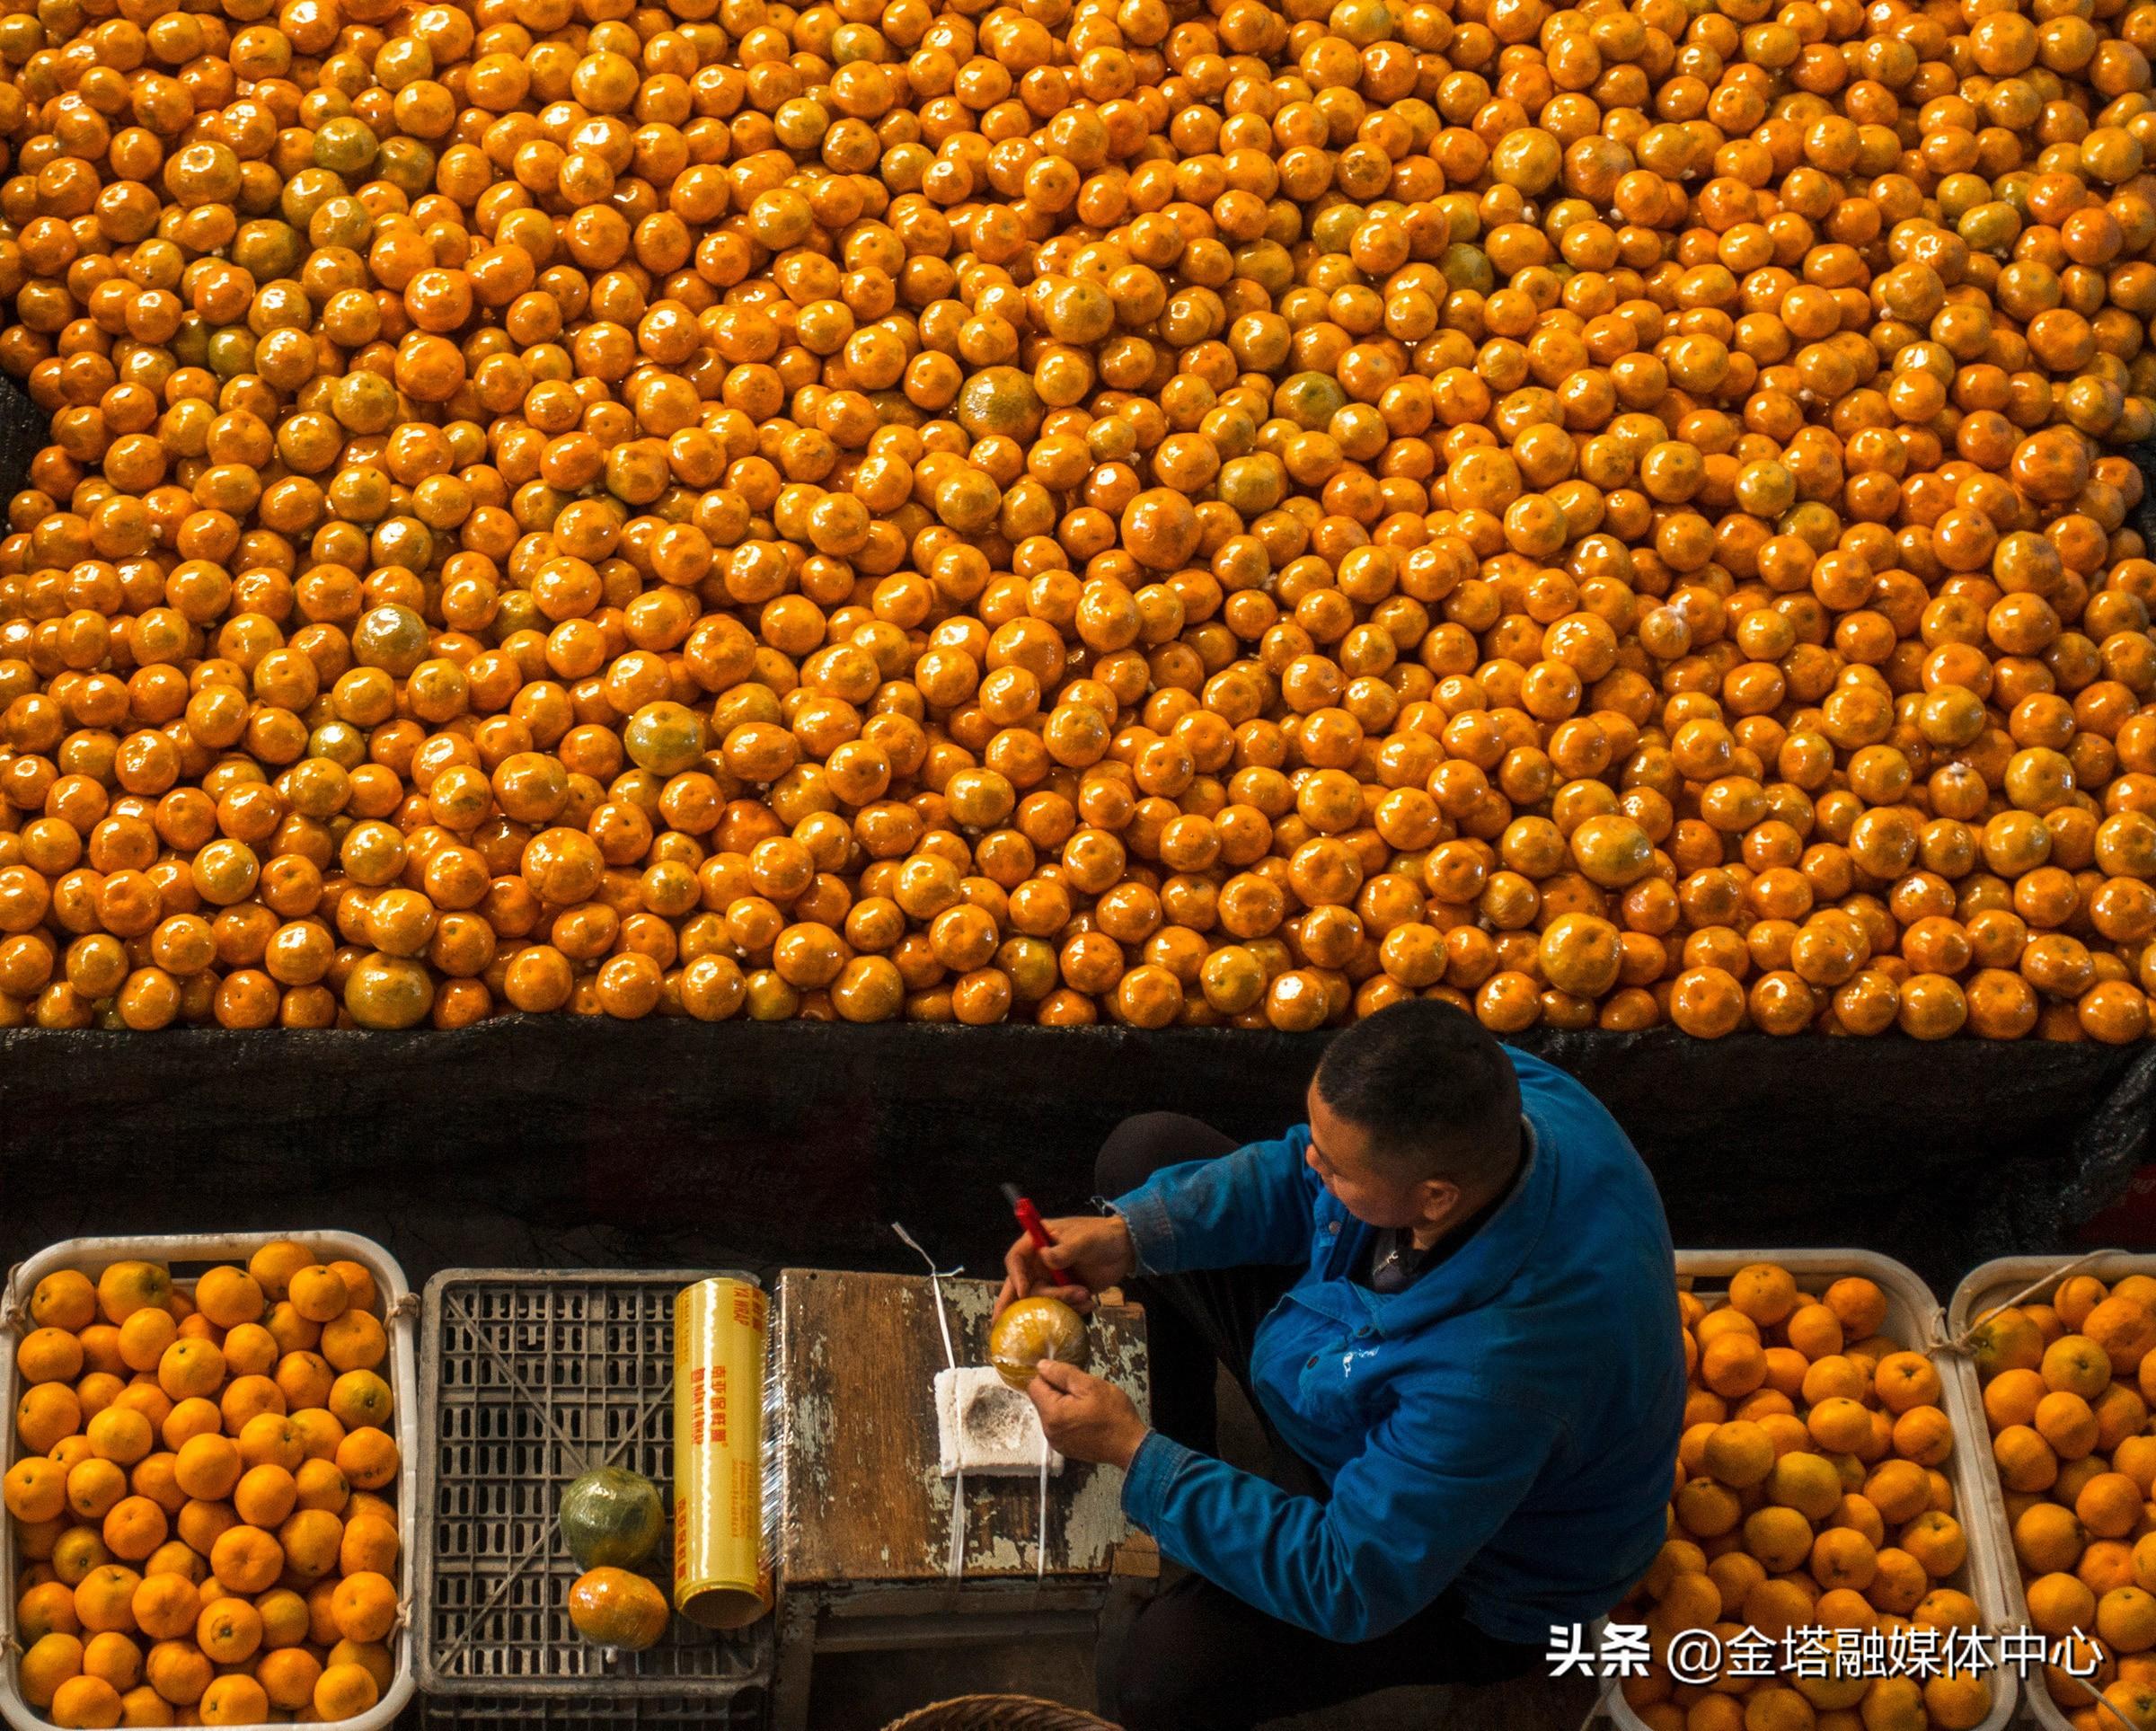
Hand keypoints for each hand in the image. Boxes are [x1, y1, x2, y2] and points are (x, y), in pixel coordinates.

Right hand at [997, 1213, 1133, 1315]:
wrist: (1124, 1249)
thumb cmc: (1101, 1235)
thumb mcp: (1083, 1239)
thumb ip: (1064, 1250)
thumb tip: (1044, 1257)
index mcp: (1038, 1243)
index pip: (1016, 1259)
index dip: (1016, 1276)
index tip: (1024, 1292)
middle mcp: (1039, 1263)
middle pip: (1019, 1285)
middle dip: (1009, 1305)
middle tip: (998, 1324)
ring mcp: (1052, 1280)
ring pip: (1042, 1300)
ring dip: (1060, 1302)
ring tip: (1084, 1295)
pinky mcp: (1065, 1293)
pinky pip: (1060, 1308)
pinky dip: (1073, 1309)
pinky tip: (1089, 1303)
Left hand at [1026, 1359, 1148, 1469]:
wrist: (1130, 1446)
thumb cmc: (1113, 1414)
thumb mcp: (1091, 1385)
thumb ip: (1063, 1373)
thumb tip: (1041, 1365)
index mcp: (1052, 1414)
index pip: (1034, 1385)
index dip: (1051, 1376)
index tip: (1071, 1379)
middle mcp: (1048, 1431)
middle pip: (1042, 1400)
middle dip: (1058, 1391)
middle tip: (1083, 1393)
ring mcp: (1056, 1442)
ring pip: (1051, 1412)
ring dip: (1064, 1404)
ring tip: (1087, 1406)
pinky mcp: (1065, 1448)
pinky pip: (1059, 1425)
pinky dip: (1068, 1418)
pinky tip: (1086, 1419)